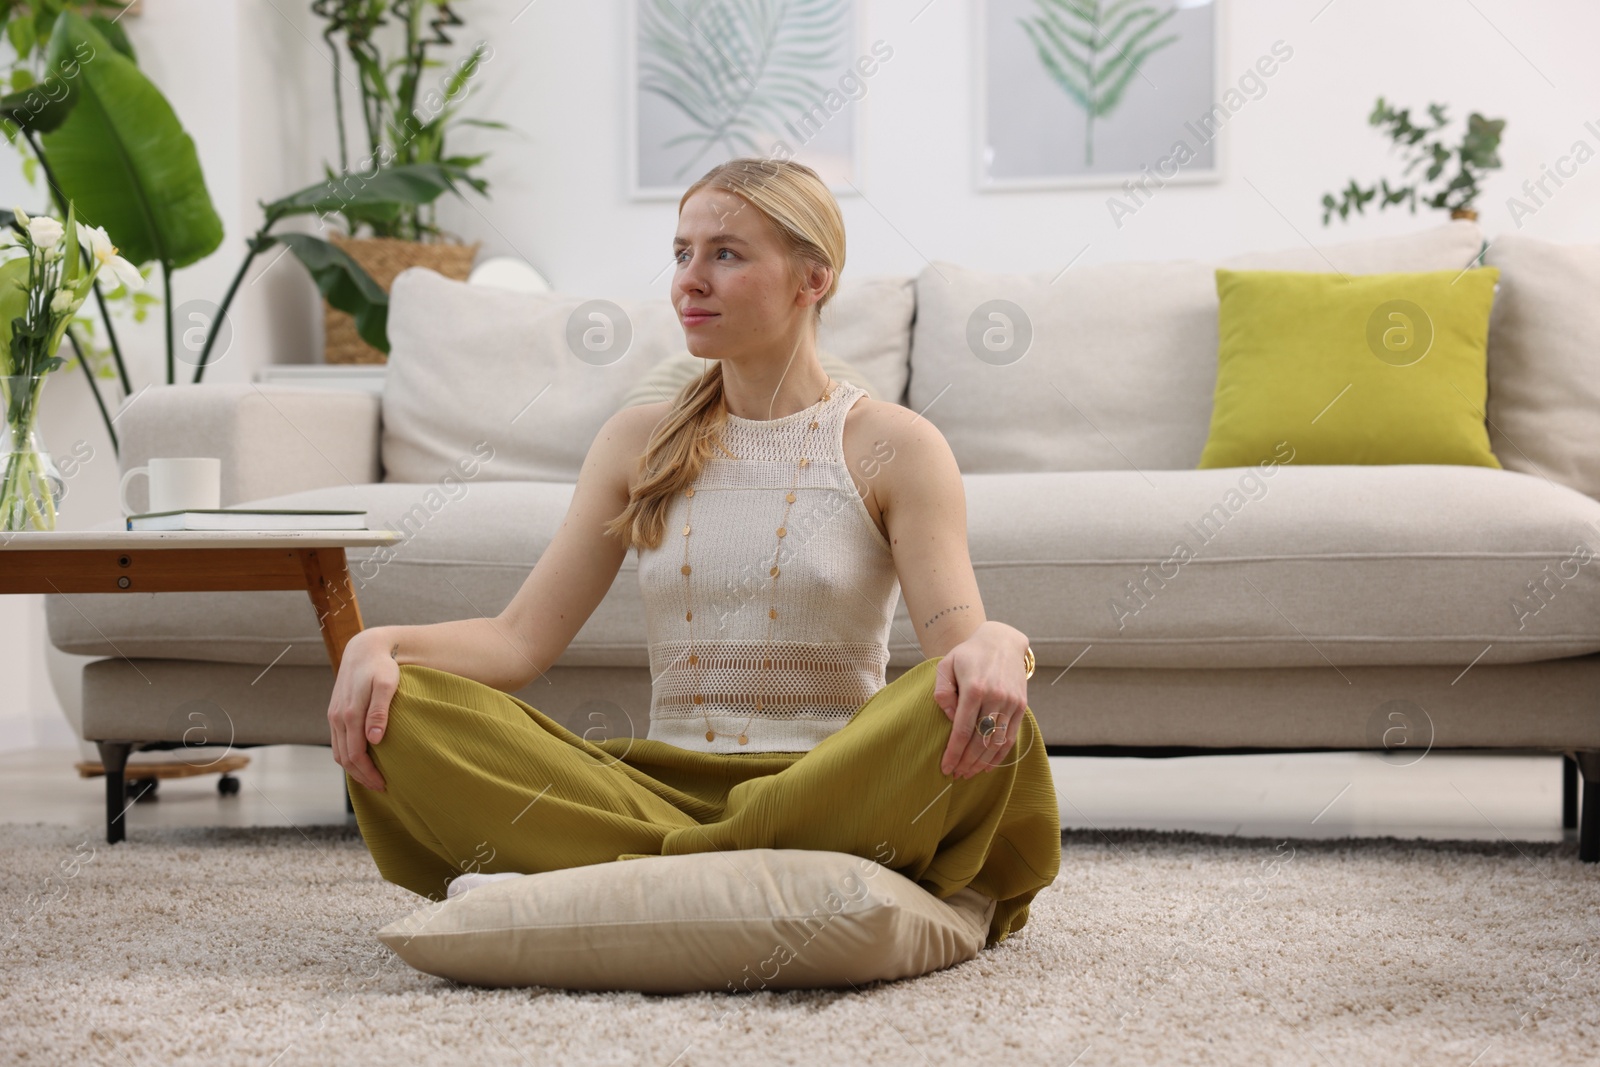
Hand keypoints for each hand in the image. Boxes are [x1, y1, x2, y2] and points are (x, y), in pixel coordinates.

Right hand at [327, 630, 400, 792]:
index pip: (355, 755)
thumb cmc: (381, 666)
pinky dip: (348, 756)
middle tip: (381, 787)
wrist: (364, 649)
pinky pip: (338, 742)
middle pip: (345, 758)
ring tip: (372, 778)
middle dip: (361, 776)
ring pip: (339, 752)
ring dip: (353, 768)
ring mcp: (334, 716)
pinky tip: (363, 760)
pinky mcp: (335, 713)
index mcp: (349, 714)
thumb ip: (380, 711)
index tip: (384, 784)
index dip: (368, 773)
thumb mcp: (386, 685)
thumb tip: (375, 740)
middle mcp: (337, 718)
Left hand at [932, 630, 1029, 778]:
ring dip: (982, 762)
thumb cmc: (968, 655)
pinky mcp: (1021, 706)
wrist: (1002, 641)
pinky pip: (1010, 736)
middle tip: (956, 774)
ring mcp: (1011, 702)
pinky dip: (1000, 754)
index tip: (945, 767)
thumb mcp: (945, 665)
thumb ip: (942, 693)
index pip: (963, 730)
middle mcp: (995, 697)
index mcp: (974, 688)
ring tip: (969, 772)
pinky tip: (988, 764)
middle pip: (980, 740)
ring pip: (997, 742)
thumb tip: (951, 720)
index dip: (954, 752)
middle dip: (967, 762)